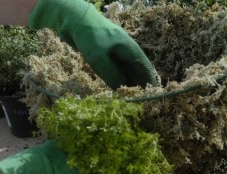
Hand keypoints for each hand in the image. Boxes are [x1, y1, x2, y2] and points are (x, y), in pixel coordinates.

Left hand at [29, 0, 157, 88]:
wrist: (73, 20)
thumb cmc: (89, 36)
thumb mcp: (99, 58)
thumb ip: (112, 75)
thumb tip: (121, 91)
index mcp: (130, 49)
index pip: (145, 68)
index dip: (150, 82)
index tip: (153, 96)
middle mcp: (126, 52)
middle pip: (136, 71)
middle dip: (138, 85)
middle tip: (139, 101)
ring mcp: (116, 53)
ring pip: (125, 72)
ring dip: (126, 84)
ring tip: (128, 98)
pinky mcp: (106, 55)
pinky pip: (114, 70)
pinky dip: (116, 79)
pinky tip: (115, 89)